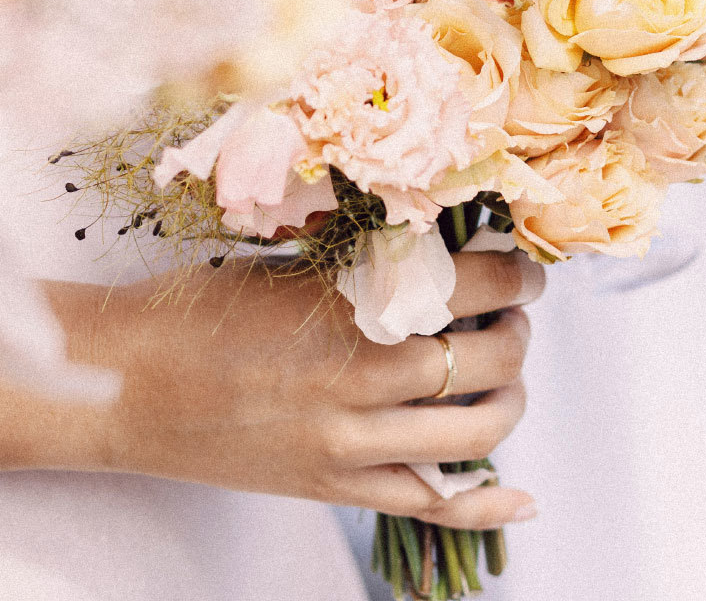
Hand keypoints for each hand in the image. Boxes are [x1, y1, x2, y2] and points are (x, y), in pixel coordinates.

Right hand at [1, 251, 544, 528]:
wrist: (128, 383)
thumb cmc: (203, 310)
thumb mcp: (292, 265)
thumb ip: (370, 266)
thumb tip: (452, 255)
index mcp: (347, 310)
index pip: (473, 287)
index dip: (515, 273)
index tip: (522, 268)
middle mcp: (358, 382)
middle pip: (487, 361)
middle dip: (517, 331)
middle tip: (510, 313)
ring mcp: (348, 447)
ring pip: (476, 434)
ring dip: (509, 397)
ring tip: (501, 370)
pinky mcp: (333, 489)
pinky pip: (430, 506)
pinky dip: (486, 504)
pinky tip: (521, 497)